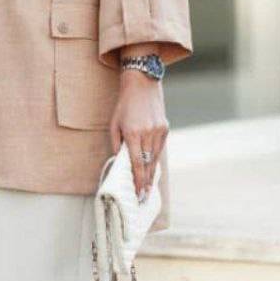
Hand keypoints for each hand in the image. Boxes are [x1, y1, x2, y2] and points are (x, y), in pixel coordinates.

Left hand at [109, 71, 167, 201]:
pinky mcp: (165, 128)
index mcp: (133, 133)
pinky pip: (160, 149)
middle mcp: (148, 134)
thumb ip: (116, 145)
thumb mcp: (114, 124)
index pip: (136, 164)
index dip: (137, 181)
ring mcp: (159, 131)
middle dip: (145, 182)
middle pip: (147, 164)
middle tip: (143, 196)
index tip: (138, 193)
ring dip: (151, 173)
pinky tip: (152, 168)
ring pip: (155, 158)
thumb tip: (119, 163)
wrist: (142, 84)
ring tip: (147, 186)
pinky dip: (155, 159)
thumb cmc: (124, 105)